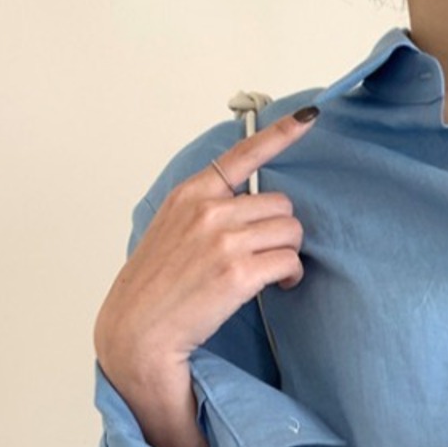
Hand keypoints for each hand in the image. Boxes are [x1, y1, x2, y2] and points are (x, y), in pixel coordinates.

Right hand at [93, 106, 320, 415]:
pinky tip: (279, 286)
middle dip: (282, 230)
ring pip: (290, 231)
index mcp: (191, 194)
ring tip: (273, 273)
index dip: (281, 134)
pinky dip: (291, 275)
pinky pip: (289, 261)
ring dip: (289, 254)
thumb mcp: (172, 230)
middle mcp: (208, 209)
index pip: (243, 154)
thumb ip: (205, 211)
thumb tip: (248, 211)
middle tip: (270, 254)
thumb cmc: (156, 287)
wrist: (139, 329)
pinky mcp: (238, 272)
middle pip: (280, 204)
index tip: (308, 117)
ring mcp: (223, 240)